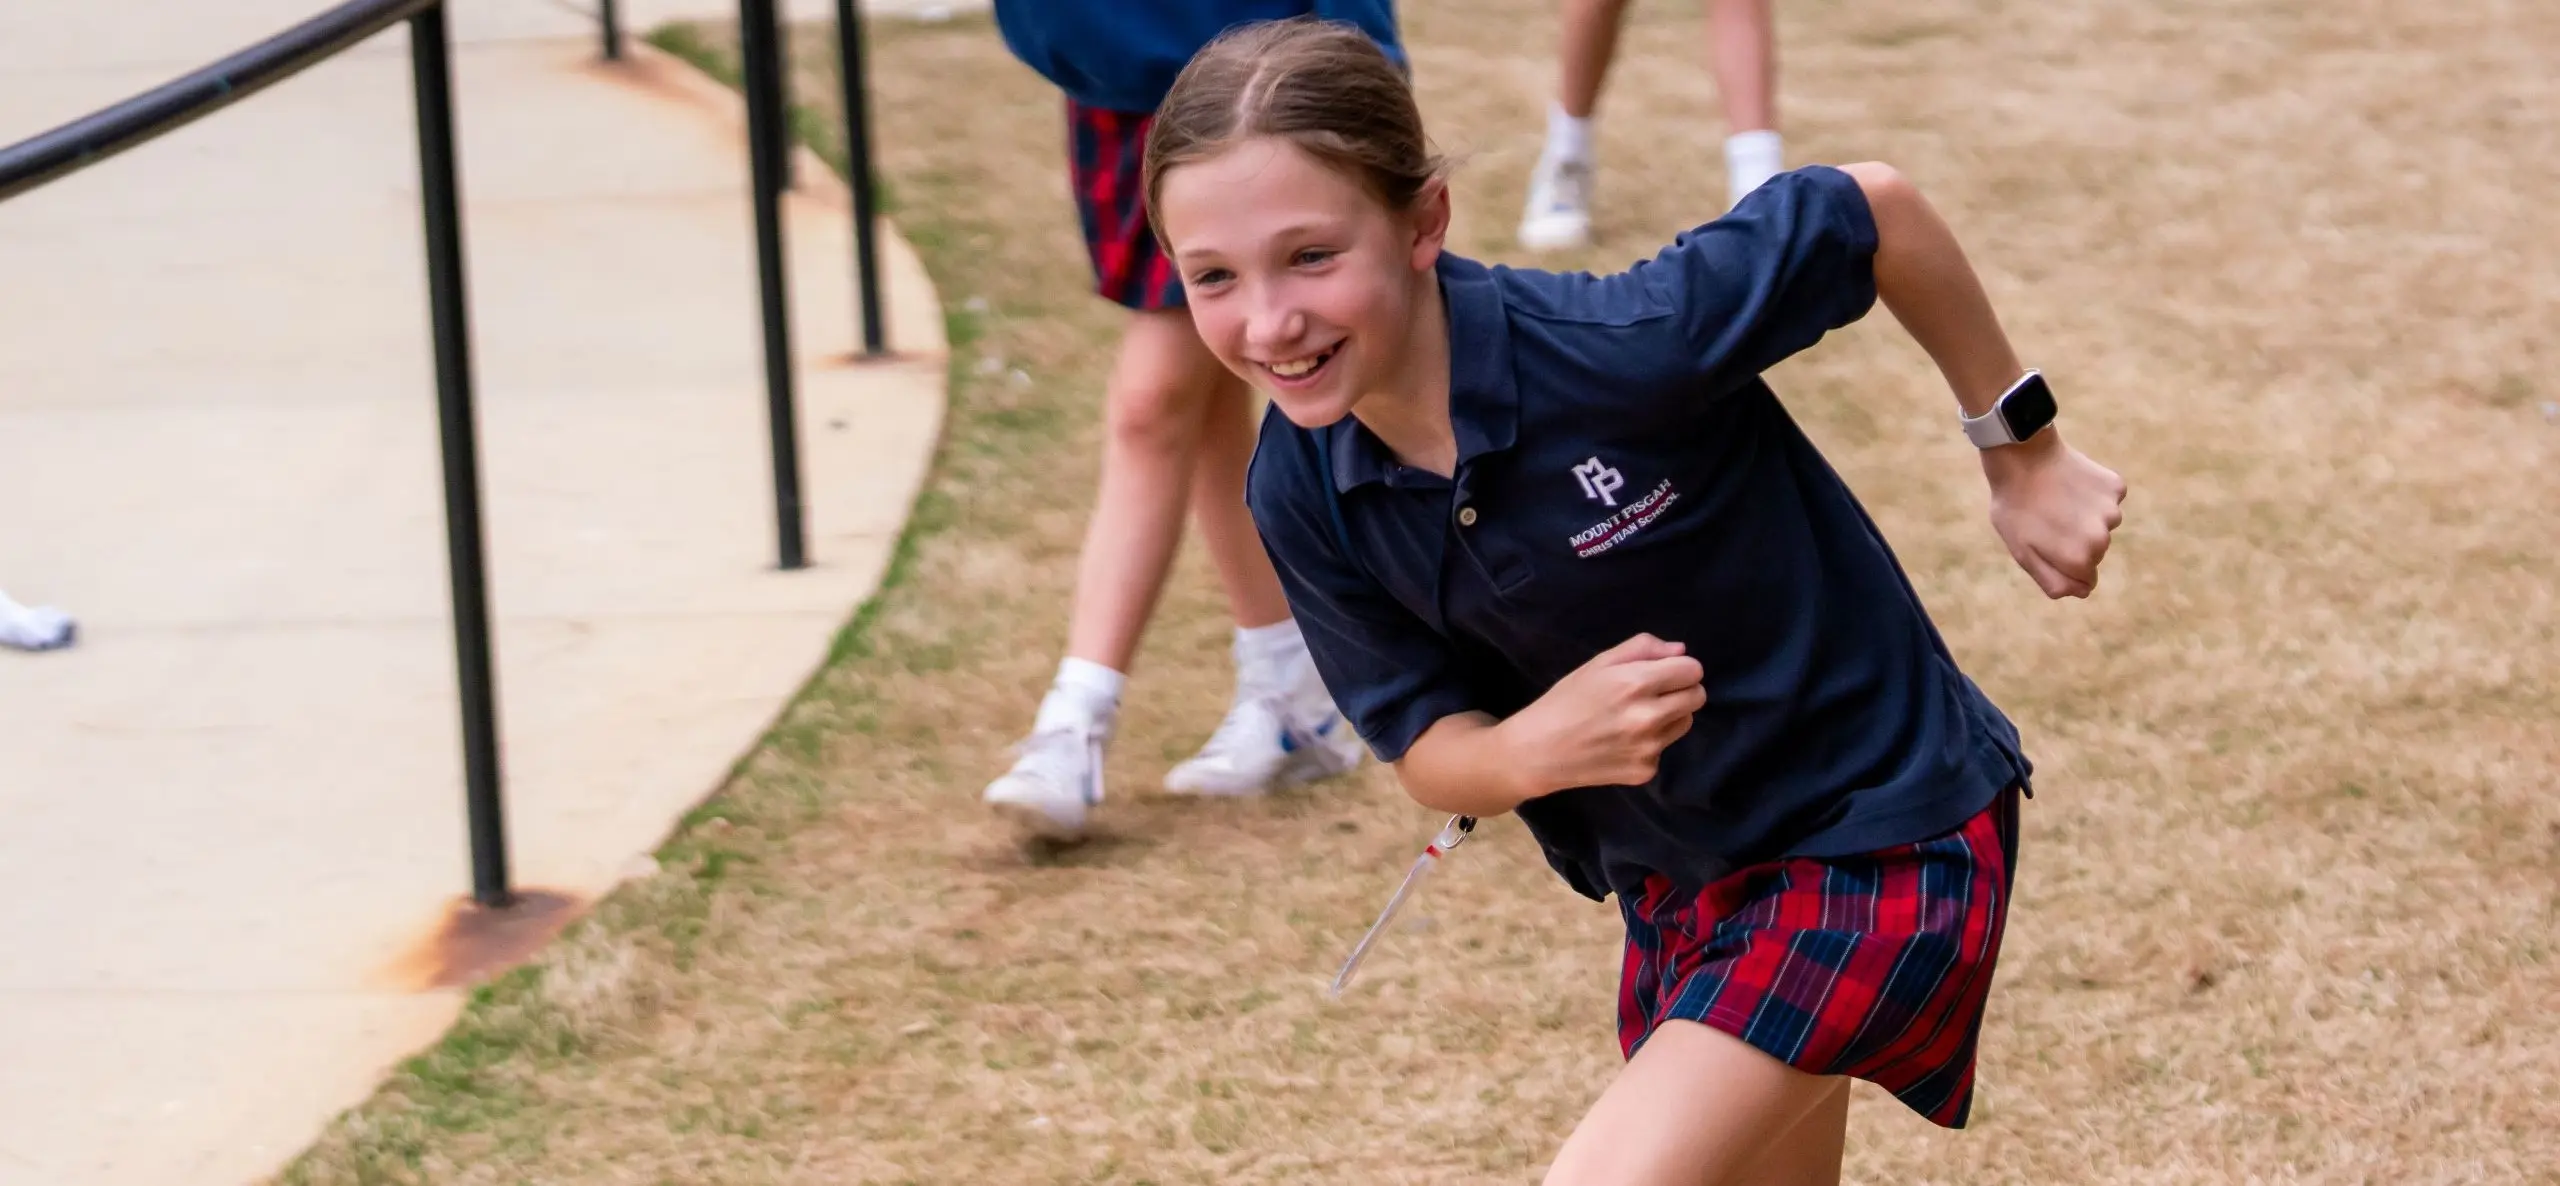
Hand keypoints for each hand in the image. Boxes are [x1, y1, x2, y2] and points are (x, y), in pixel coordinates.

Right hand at [1497, 634, 1707, 795]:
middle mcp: (1648, 717)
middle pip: (1697, 696)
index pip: (1693, 670)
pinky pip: (1665, 747)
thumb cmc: (1566, 700)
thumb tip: (1680, 651)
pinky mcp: (1646, 770)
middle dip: (1681, 690)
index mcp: (1636, 683)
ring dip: (1671, 716)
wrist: (1539, 751)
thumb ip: (1642, 648)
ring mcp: (1649, 747)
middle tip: (1653, 693)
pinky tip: (1623, 741)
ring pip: (1686, 722)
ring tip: (1636, 716)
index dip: (1680, 668)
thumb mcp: (1599, 663)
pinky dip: (1651, 742)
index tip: (1663, 672)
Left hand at [1982, 431, 2127, 597]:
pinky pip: (2107, 501)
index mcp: (2080, 559)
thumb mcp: (2022, 553)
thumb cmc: (2017, 508)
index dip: (2064, 564)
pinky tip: (2071, 484)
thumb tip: (2083, 591)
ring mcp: (2112, 510)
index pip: (2085, 580)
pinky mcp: (2116, 487)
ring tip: (2057, 500)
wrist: (2024, 456)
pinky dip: (2092, 495)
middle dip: (2075, 542)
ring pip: (2102, 526)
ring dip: (2084, 517)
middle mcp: (2103, 538)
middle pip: (2096, 553)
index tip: (2047, 545)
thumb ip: (2054, 580)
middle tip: (2049, 520)